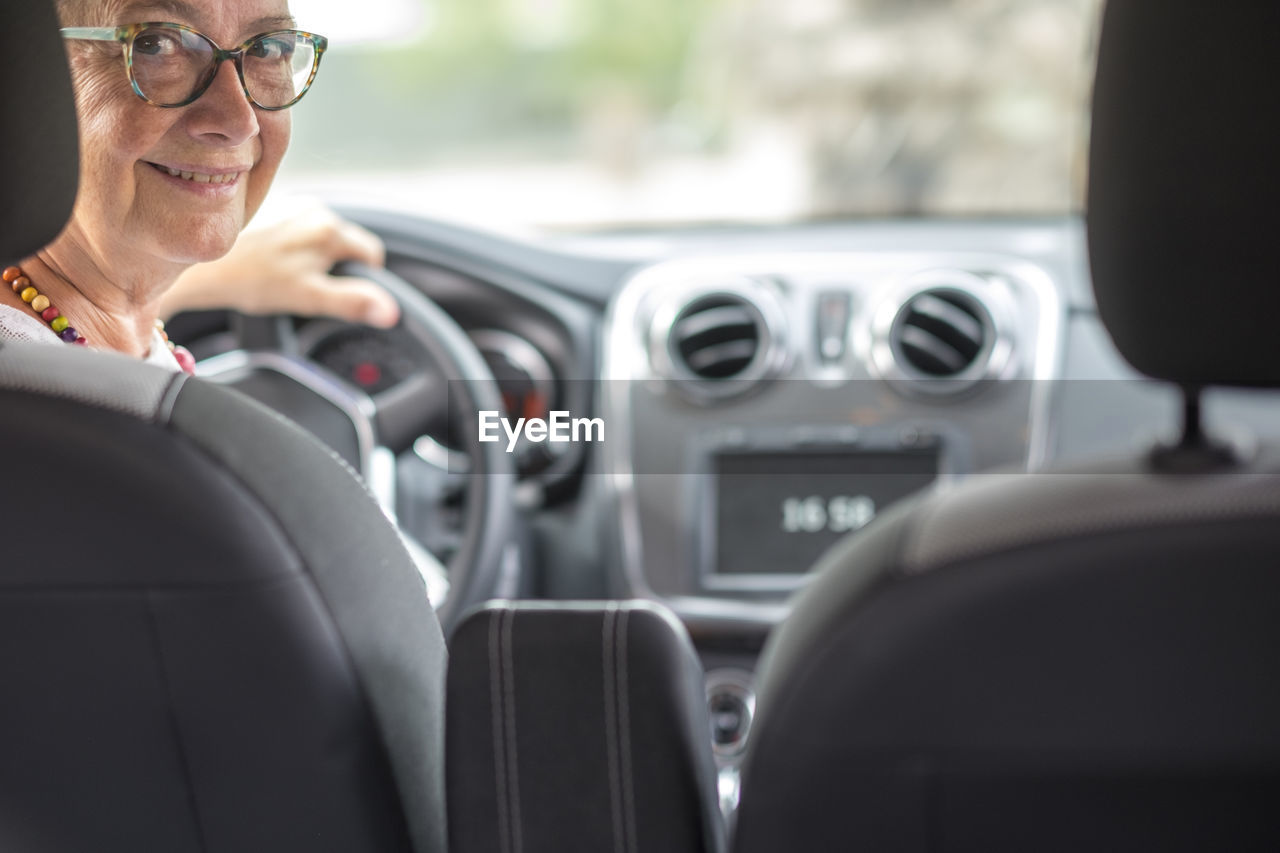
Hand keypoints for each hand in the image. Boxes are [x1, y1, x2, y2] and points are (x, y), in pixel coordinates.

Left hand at [159, 206, 400, 326]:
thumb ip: (354, 302)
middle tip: (306, 285)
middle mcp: (315, 210)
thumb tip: (391, 312)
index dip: (363, 277)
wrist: (202, 264)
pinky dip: (292, 245)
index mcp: (331, 229)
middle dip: (335, 265)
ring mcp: (292, 205)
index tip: (338, 291)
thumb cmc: (252, 280)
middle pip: (347, 244)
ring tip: (286, 272)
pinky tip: (271, 259)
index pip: (372, 253)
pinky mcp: (272, 206)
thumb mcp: (309, 298)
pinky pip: (298, 228)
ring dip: (313, 255)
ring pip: (322, 237)